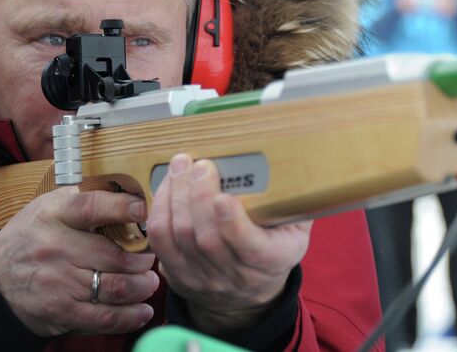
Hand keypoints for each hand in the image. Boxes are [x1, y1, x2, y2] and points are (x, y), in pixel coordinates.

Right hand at [0, 187, 158, 336]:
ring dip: (142, 288)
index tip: (144, 209)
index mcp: (56, 215)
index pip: (92, 207)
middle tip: (152, 262)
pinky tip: (142, 311)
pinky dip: (129, 317)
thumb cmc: (34, 236)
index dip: (122, 207)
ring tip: (149, 283)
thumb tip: (134, 194)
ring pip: (116, 288)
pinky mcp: (59, 311)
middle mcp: (56, 248)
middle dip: (145, 262)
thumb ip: (88, 199)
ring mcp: (58, 282)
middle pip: (116, 257)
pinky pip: (103, 318)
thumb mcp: (51, 207)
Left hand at [148, 154, 310, 333]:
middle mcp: (235, 276)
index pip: (249, 248)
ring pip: (179, 238)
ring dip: (175, 197)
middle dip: (198, 196)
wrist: (248, 295)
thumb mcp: (296, 230)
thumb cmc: (274, 247)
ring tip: (180, 166)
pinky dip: (160, 210)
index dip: (232, 223)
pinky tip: (167, 186)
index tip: (223, 196)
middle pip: (207, 239)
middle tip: (199, 165)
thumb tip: (294, 160)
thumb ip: (296, 202)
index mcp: (271, 261)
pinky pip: (160, 243)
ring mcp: (203, 280)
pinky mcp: (178, 276)